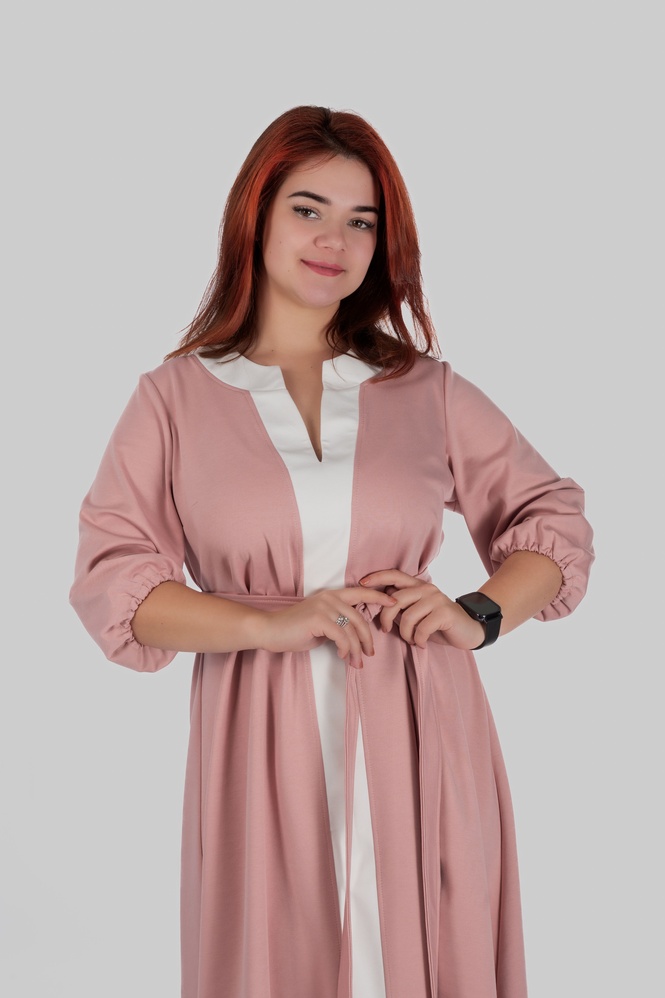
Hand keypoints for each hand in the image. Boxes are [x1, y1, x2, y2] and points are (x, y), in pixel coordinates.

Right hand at [257, 586, 396, 668]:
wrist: (269, 630)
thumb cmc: (293, 630)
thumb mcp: (320, 624)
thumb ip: (337, 624)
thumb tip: (353, 637)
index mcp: (331, 595)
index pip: (361, 591)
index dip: (380, 596)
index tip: (394, 602)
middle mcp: (330, 597)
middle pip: (360, 618)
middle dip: (368, 639)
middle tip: (369, 654)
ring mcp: (324, 607)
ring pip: (352, 630)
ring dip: (357, 650)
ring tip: (356, 663)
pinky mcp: (318, 619)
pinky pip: (342, 637)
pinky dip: (345, 649)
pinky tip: (341, 656)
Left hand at [359, 570, 484, 650]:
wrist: (469, 630)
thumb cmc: (439, 624)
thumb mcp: (417, 614)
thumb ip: (402, 608)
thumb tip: (379, 607)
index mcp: (418, 586)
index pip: (395, 575)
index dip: (377, 577)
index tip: (361, 583)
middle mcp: (426, 589)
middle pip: (395, 600)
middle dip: (386, 618)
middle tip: (387, 630)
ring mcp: (436, 599)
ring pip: (407, 617)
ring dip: (406, 634)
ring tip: (412, 640)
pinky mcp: (444, 612)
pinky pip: (421, 628)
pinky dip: (418, 640)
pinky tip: (422, 643)